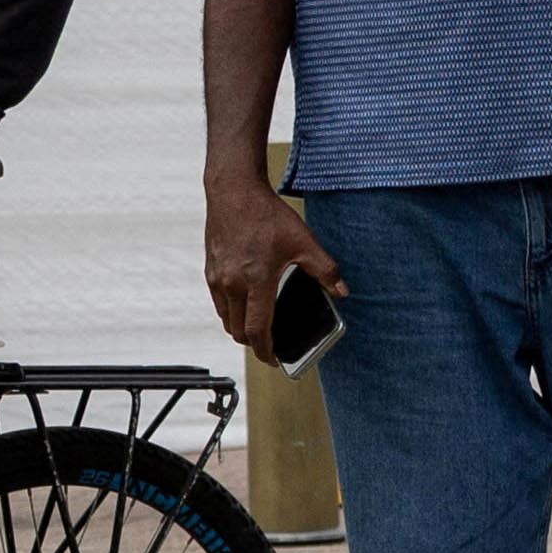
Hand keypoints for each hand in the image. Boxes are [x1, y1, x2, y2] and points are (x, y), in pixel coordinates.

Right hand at [203, 178, 340, 350]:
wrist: (234, 192)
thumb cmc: (265, 215)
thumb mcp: (303, 242)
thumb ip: (325, 270)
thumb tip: (341, 291)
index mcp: (256, 281)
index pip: (257, 330)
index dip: (266, 351)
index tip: (274, 360)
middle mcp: (232, 284)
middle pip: (238, 331)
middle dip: (254, 343)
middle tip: (270, 345)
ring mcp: (218, 279)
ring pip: (226, 319)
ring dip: (241, 328)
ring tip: (259, 327)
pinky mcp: (210, 271)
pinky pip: (219, 303)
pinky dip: (231, 312)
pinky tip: (246, 304)